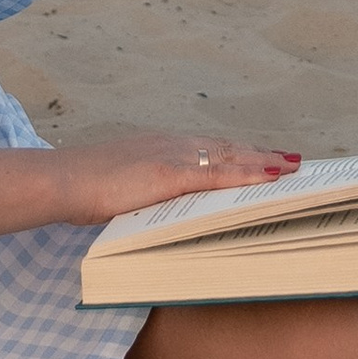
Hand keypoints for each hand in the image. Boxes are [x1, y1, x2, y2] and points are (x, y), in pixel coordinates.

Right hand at [34, 131, 297, 226]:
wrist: (63, 180)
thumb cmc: (85, 188)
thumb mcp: (126, 189)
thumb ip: (150, 194)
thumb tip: (165, 213)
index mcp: (164, 149)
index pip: (212, 150)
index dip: (241, 155)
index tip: (265, 158)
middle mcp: (174, 145)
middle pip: (229, 150)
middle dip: (261, 156)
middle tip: (294, 163)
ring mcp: (175, 157)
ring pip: (231, 158)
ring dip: (264, 162)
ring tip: (292, 168)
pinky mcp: (171, 173)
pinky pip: (219, 173)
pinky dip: (247, 172)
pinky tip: (270, 177)